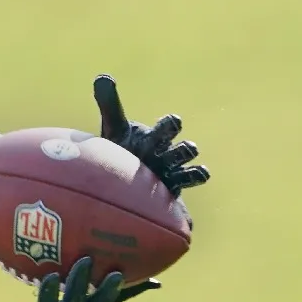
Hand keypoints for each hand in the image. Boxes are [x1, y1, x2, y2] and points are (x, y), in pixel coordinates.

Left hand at [93, 74, 207, 301]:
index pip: (169, 126)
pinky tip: (189, 225)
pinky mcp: (170, 199)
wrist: (120, 176)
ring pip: (194, 174)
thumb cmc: (121, 148)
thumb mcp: (114, 127)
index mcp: (156, 138)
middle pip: (185, 150)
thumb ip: (110, 103)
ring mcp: (171, 177)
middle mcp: (168, 156)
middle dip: (186, 149)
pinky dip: (187, 217)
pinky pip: (184, 210)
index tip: (171, 123)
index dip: (172, 124)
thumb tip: (102, 77)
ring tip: (199, 174)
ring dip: (196, 173)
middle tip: (184, 150)